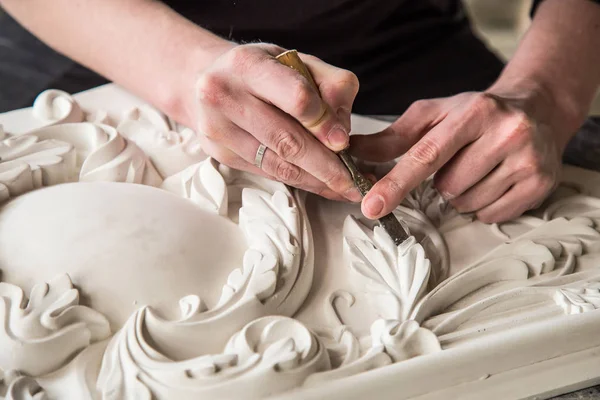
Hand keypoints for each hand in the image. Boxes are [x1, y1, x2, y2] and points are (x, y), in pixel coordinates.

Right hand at [188, 42, 360, 201]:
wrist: (209, 78)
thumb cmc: (262, 70)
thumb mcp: (299, 61)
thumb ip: (330, 86)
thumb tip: (341, 132)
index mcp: (248, 64)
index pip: (295, 98)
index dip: (323, 124)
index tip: (344, 143)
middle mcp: (224, 95)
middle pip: (285, 140)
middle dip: (325, 166)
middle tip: (352, 182)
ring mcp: (217, 128)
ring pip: (276, 163)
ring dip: (314, 180)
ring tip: (342, 188)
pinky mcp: (219, 153)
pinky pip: (266, 172)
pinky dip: (297, 181)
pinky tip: (318, 183)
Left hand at [350, 91, 567, 222]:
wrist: (537, 110)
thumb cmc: (476, 114)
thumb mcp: (435, 115)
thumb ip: (393, 136)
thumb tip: (353, 152)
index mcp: (474, 112)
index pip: (426, 155)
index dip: (396, 183)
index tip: (371, 206)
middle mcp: (506, 133)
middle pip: (447, 186)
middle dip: (443, 181)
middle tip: (461, 160)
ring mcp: (528, 160)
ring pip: (468, 203)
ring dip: (463, 194)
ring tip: (480, 168)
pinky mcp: (540, 184)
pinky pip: (491, 215)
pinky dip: (483, 205)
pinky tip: (495, 180)